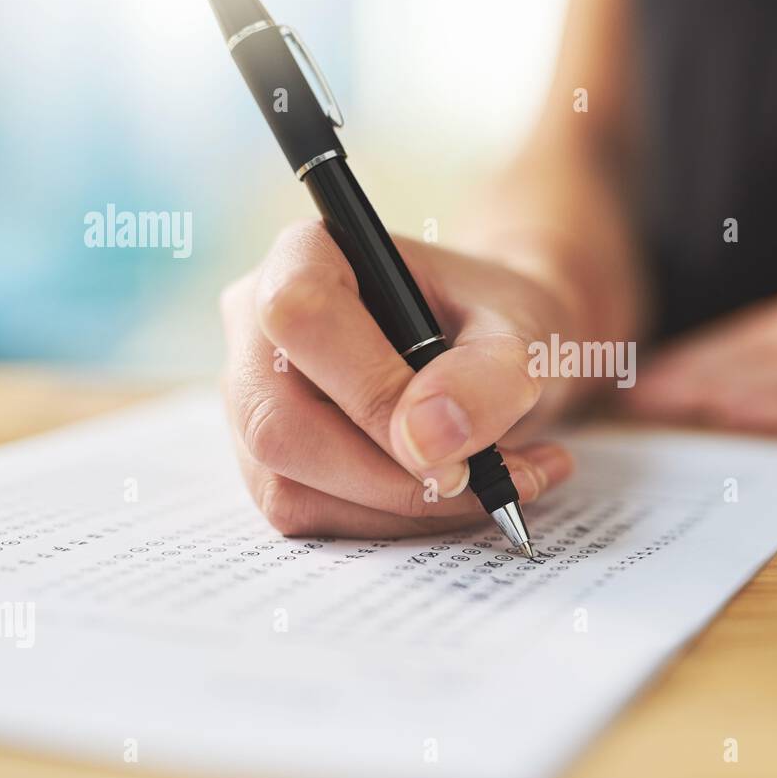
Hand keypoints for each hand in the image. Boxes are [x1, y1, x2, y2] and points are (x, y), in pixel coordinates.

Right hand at [220, 221, 574, 537]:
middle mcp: (257, 325)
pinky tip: (461, 497)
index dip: (372, 393)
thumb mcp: (524, 333)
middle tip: (485, 482)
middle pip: (279, 425)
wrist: (499, 352)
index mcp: (308, 254)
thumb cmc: (501, 324)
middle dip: (392, 478)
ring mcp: (252, 398)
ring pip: (289, 487)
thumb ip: (490, 375)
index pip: (302, 317)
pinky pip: (308, 516)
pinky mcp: (267, 460)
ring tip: (497, 484)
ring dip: (403, 509)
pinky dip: (394, 523)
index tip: (454, 444)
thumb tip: (426, 441)